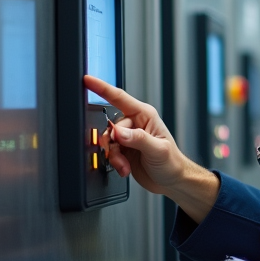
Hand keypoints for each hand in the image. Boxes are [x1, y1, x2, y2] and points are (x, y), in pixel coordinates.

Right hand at [84, 75, 219, 219]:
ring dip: (114, 156)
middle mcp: (135, 123)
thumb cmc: (172, 162)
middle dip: (112, 143)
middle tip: (121, 156)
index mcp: (144, 115)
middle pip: (110, 126)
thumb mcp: (158, 149)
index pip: (119, 98)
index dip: (101, 88)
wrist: (172, 181)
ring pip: (108, 141)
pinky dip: (114, 162)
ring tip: (125, 165)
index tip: (87, 80)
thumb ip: (138, 139)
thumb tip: (119, 132)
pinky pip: (109, 152)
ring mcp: (128, 137)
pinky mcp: (123, 150)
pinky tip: (124, 168)